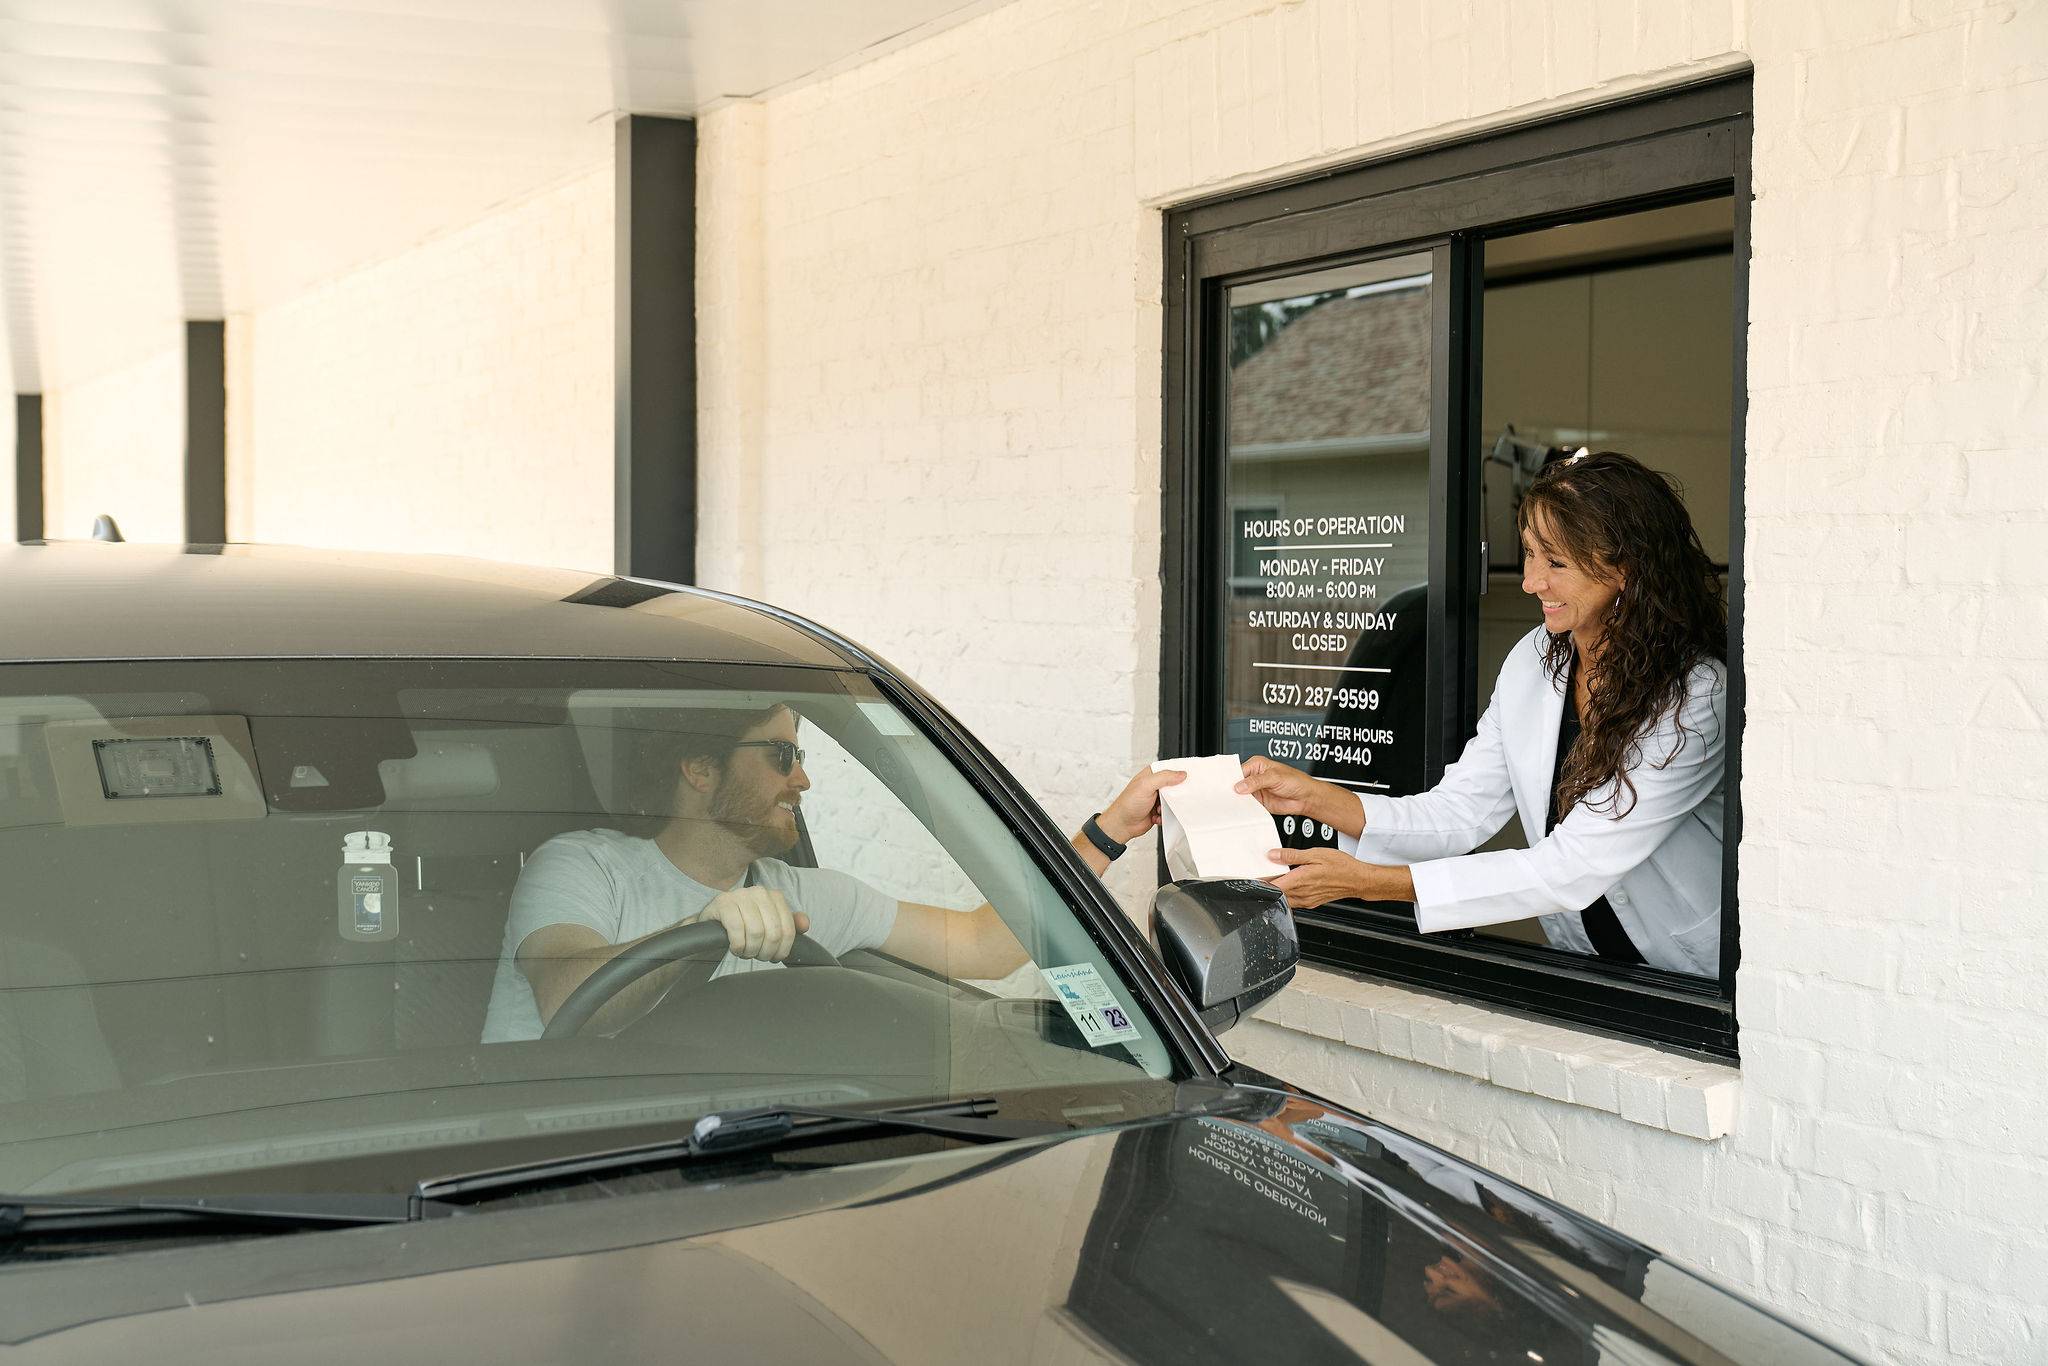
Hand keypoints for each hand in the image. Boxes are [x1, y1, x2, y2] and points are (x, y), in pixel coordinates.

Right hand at [689, 887, 810, 960]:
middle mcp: (759, 892)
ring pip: (756, 933)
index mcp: (774, 896)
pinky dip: (737, 945)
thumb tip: (805, 924)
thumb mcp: (769, 925)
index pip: (788, 929)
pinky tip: (735, 948)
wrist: (713, 922)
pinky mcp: (723, 903)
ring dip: (750, 950)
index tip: (774, 956)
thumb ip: (789, 924)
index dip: (782, 949)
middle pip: (773, 933)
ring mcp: (740, 895)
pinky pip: (737, 930)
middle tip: (757, 956)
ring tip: (745, 952)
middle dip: (765, 951)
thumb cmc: (744, 924)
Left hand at [1098, 766, 1187, 844]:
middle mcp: (1155, 785)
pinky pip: (1170, 812)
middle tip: (1177, 797)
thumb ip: (1164, 778)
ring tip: (1161, 809)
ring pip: (1174, 800)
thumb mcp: (1146, 786)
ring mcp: (1157, 798)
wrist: (1122, 825)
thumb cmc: (1128, 804)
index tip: (1189, 777)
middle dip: (1177, 793)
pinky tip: (1157, 816)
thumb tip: (1181, 774)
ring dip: (1170, 807)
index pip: (1170, 769)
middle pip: (1175, 785)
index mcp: (1151, 774)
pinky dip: (1165, 816)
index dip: (1180, 772)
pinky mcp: (1159, 810)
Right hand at [1235, 757, 1329, 818]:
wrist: (1306, 797)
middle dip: (1234, 790)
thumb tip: (1240, 786)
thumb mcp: (1274, 777)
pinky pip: (1248, 805)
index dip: (1232, 779)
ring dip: (1239, 800)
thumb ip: (1256, 782)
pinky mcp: (1259, 802)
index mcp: (1257, 765)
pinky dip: (1244, 808)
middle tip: (1228, 795)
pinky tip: (1243, 809)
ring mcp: (1256, 790)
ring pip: (1241, 795)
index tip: (1228, 786)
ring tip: (1234, 803)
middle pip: (1238, 783)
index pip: (1239, 770)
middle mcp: (1255, 777)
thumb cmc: (1296, 781)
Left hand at [1264, 847, 1367, 909]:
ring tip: (1274, 880)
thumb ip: (1291, 855)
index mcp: (1300, 881)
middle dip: (1267, 888)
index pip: (1273, 887)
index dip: (1261, 885)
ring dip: (1277, 892)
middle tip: (1260, 877)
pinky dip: (1287, 895)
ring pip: (1284, 899)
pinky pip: (1293, 902)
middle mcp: (1302, 894)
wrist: (1357, 879)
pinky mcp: (1311, 902)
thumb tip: (1273, 855)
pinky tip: (1289, 885)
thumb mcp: (1315, 853)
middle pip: (1276, 895)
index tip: (1252, 880)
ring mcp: (1307, 900)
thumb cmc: (1341, 866)